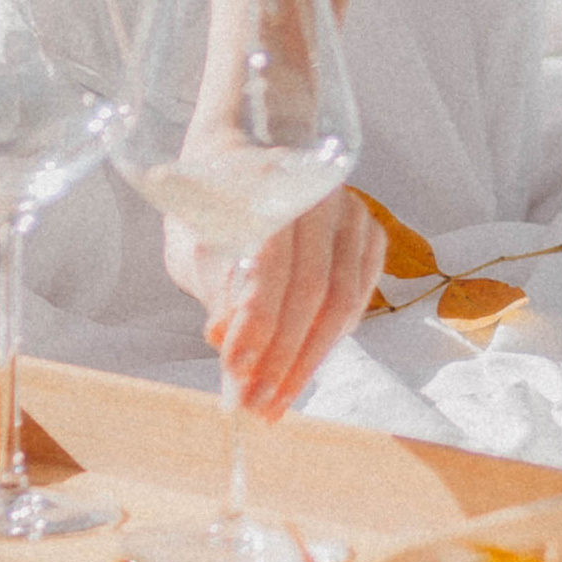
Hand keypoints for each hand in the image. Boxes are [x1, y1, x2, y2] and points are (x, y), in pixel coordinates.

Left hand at [164, 187, 386, 418]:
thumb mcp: (194, 243)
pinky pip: (359, 296)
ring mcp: (350, 211)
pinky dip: (333, 337)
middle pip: (313, 290)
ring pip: (342, 300)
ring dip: (310, 360)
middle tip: (258, 404)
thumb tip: (222, 340)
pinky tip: (304, 362)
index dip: (256, 323)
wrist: (241, 157)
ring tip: (278, 400)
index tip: (236, 371)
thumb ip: (213, 288)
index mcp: (268, 185)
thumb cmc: (209, 206)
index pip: (272, 263)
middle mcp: (318, 193)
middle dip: (284, 357)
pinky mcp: (368, 231)